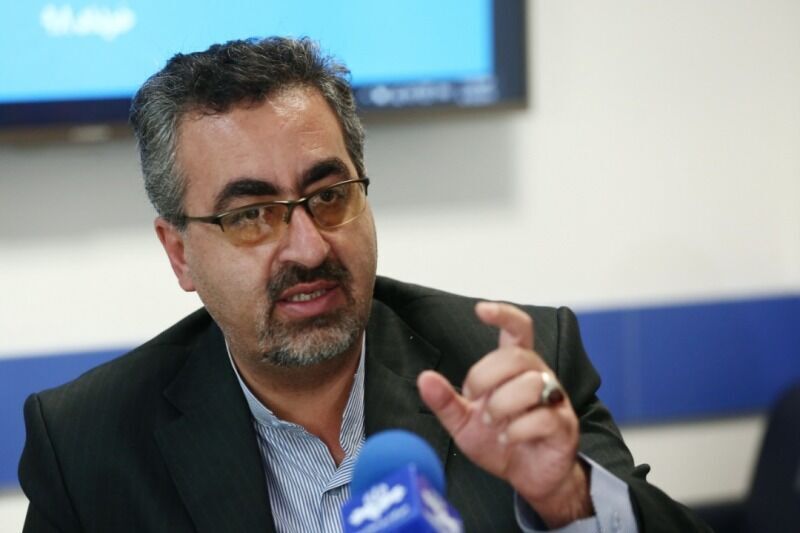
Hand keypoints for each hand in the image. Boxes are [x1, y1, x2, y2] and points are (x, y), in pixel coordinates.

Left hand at [417, 302, 591, 526]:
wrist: (528, 477)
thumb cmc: (499, 441)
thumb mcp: (464, 422)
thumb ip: (446, 401)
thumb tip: (424, 378)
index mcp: (516, 368)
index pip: (517, 329)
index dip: (503, 314)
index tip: (482, 309)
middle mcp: (539, 376)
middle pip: (517, 357)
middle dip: (486, 377)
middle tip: (475, 400)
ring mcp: (554, 400)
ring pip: (532, 385)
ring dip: (502, 405)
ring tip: (492, 423)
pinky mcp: (564, 427)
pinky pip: (543, 418)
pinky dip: (517, 430)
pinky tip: (507, 439)